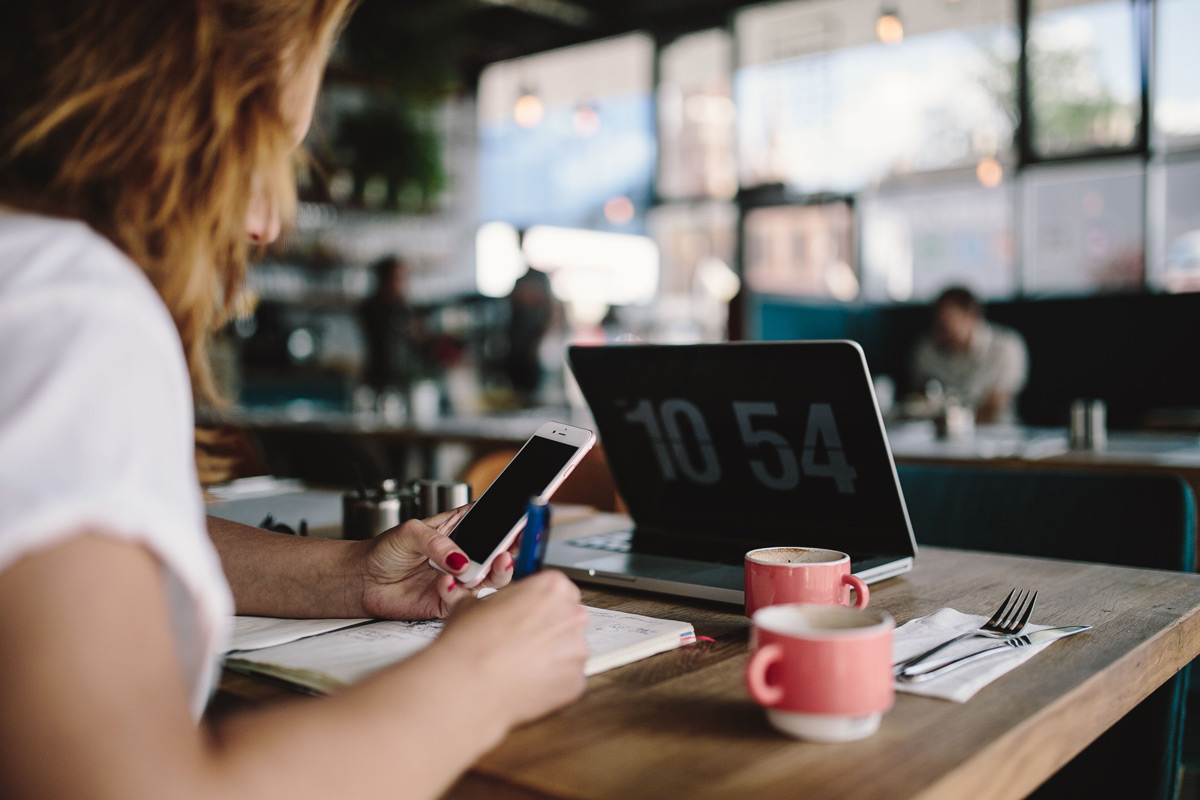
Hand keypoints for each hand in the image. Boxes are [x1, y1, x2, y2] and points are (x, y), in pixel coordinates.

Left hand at [357, 505, 516, 619]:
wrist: (362, 581)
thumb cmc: (384, 551)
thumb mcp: (409, 533)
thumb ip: (437, 543)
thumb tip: (460, 560)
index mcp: (459, 529)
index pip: (491, 523)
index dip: (507, 525)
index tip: (519, 525)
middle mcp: (465, 554)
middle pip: (499, 553)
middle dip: (510, 552)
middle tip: (509, 551)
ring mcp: (460, 578)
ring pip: (492, 579)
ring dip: (495, 573)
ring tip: (489, 566)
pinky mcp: (450, 601)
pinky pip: (466, 600)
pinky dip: (459, 592)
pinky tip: (444, 583)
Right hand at [437, 571, 589, 728]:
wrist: (466, 685)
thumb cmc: (469, 643)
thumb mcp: (475, 603)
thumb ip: (499, 601)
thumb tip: (495, 608)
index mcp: (554, 587)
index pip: (557, 591)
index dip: (538, 605)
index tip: (526, 615)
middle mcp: (573, 615)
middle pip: (568, 619)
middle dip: (549, 629)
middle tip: (522, 642)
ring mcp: (577, 651)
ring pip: (569, 650)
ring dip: (552, 656)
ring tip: (520, 665)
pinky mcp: (576, 682)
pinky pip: (567, 678)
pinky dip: (552, 681)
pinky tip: (526, 682)